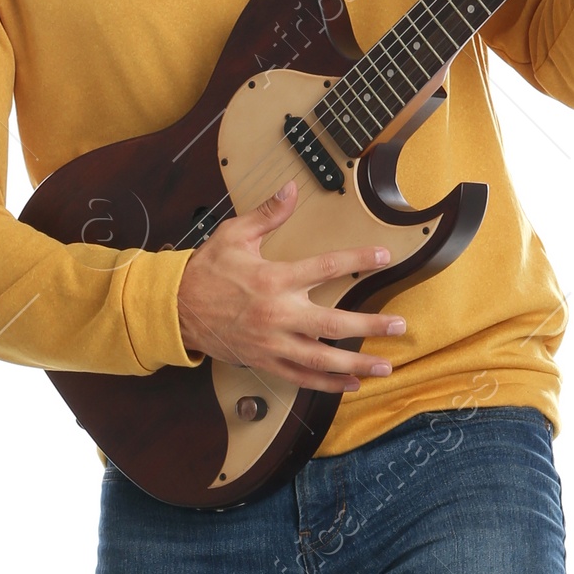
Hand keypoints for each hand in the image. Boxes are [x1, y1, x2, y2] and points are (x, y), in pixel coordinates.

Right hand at [176, 179, 406, 391]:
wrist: (174, 309)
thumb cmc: (205, 272)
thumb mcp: (234, 235)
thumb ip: (267, 214)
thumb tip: (291, 189)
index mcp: (273, 280)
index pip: (325, 267)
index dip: (357, 261)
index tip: (383, 257)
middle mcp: (277, 315)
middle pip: (333, 324)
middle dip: (370, 326)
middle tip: (399, 326)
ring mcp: (271, 343)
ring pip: (321, 359)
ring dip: (356, 364)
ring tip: (385, 366)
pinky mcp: (264, 361)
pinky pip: (300, 377)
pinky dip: (327, 383)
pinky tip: (351, 383)